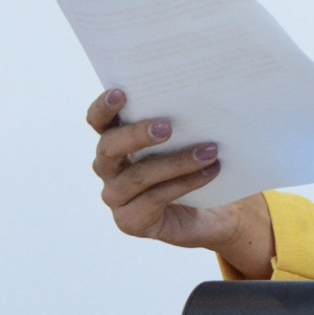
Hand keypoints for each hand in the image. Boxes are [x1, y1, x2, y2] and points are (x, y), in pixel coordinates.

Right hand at [86, 88, 273, 276]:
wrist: (214, 211)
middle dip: (136, 134)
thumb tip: (203, 94)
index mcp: (116, 140)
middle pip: (108, 147)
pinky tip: (210, 171)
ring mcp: (116, 196)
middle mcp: (109, 168)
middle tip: (167, 126)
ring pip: (138, 176)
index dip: (104, 107)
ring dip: (175, 162)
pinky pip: (154, 198)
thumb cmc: (196, 164)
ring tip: (209, 151)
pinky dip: (186, 182)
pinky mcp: (130, 221)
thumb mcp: (190, 137)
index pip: (99, 121)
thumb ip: (183, 119)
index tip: (121, 92)